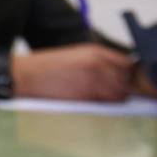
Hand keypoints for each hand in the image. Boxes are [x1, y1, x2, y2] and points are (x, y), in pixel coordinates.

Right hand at [10, 44, 134, 101]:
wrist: (27, 76)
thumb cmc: (46, 69)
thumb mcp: (75, 58)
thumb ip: (98, 64)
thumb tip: (118, 78)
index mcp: (95, 51)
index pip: (128, 64)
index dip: (128, 75)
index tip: (123, 82)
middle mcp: (99, 63)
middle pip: (128, 80)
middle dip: (122, 88)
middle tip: (107, 93)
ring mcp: (96, 78)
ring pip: (122, 94)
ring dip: (115, 98)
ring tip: (97, 97)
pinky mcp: (90, 94)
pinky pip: (109, 103)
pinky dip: (105, 105)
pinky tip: (90, 101)